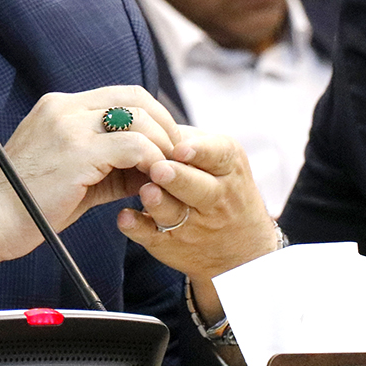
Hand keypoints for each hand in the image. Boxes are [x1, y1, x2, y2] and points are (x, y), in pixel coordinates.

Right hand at [0, 86, 184, 312]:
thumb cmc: (23, 205)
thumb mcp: (69, 173)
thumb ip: (108, 164)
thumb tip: (151, 168)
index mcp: (57, 108)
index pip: (119, 95)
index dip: (150, 117)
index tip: (165, 145)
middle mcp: (63, 108)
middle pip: (135, 97)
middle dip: (165, 125)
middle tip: (178, 155)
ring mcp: (69, 127)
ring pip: (139, 119)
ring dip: (163, 145)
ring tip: (168, 173)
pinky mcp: (78, 152)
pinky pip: (135, 147)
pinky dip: (153, 162)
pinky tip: (153, 182)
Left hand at [116, 126, 276, 280]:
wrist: (241, 248)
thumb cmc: (221, 187)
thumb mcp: (219, 160)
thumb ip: (188, 139)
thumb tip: (147, 118)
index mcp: (228, 167)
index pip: (218, 156)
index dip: (199, 151)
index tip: (181, 148)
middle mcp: (215, 197)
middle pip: (198, 187)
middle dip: (178, 177)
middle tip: (159, 168)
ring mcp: (192, 223)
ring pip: (174, 213)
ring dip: (158, 202)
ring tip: (146, 191)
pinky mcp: (169, 243)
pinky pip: (152, 235)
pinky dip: (137, 227)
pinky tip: (125, 217)